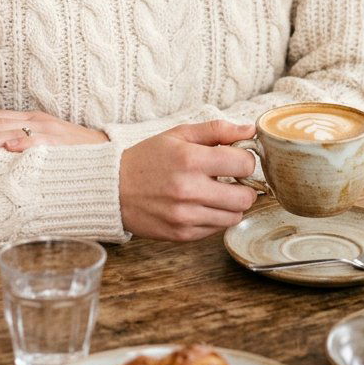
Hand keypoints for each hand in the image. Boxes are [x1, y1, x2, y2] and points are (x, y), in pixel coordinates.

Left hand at [0, 109, 107, 152]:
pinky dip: (24, 143)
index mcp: (29, 121)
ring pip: (10, 131)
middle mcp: (35, 122)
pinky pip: (40, 143)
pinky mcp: (62, 146)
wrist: (112, 162)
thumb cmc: (74, 158)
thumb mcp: (43, 147)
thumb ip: (19, 148)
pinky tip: (8, 148)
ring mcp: (49, 133)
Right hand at [119, 120, 258, 241]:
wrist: (114, 189)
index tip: (237, 159)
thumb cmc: (149, 157)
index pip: (244, 164)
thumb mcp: (179, 134)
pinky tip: (202, 205)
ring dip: (232, 204)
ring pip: (234, 216)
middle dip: (245, 187)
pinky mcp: (182, 235)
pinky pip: (216, 229)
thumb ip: (217, 130)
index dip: (246, 160)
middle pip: (245, 197)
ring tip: (217, 192)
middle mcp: (190, 190)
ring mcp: (186, 216)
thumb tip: (250, 130)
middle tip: (233, 180)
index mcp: (190, 160)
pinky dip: (216, 217)